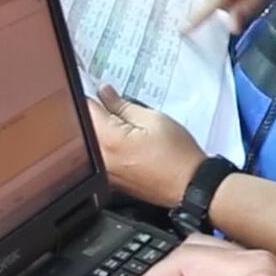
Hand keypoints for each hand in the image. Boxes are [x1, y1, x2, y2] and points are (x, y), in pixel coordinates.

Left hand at [88, 85, 203, 206]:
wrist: (191, 186)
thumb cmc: (178, 155)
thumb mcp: (153, 119)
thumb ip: (122, 105)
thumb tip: (104, 93)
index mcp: (109, 139)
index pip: (85, 107)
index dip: (93, 93)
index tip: (102, 89)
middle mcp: (101, 158)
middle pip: (85, 125)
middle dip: (97, 111)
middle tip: (118, 107)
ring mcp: (104, 172)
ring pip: (91, 141)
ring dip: (103, 129)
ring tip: (129, 128)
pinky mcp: (111, 180)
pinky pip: (100, 156)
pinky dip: (110, 146)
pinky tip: (129, 144)